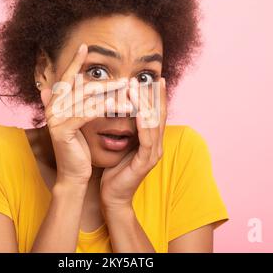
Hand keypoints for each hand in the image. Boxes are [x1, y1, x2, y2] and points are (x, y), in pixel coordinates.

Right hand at [41, 43, 126, 184]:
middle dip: (105, 82)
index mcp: (54, 104)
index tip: (85, 46)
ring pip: (86, 99)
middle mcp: (51, 108)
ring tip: (128, 90)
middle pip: (81, 87)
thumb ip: (76, 102)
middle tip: (125, 78)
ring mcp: (55, 118)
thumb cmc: (79, 148)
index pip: (65, 78)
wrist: (74, 174)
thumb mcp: (78, 122)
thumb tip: (56, 86)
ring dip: (110, 94)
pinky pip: (86, 113)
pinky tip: (118, 105)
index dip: (75, 62)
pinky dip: (103, 108)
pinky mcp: (62, 130)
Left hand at [100, 77, 166, 210]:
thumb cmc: (114, 169)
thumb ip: (126, 129)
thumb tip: (119, 108)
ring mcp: (153, 154)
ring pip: (153, 124)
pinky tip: (140, 112)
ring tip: (137, 87)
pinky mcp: (146, 163)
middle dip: (155, 95)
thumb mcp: (121, 144)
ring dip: (145, 104)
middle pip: (159, 116)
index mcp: (151, 141)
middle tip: (152, 77)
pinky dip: (144, 125)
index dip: (157, 96)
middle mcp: (156, 146)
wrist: (112, 196)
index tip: (155, 78)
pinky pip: (147, 140)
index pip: (157, 114)